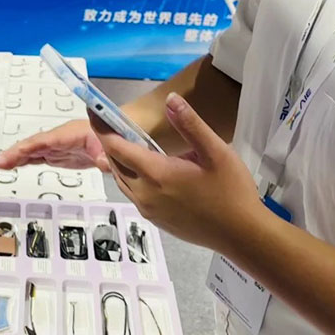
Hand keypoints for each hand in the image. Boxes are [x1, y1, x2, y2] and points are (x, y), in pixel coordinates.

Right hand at [0, 119, 109, 171]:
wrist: (121, 134)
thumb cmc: (117, 136)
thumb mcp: (114, 147)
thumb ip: (107, 155)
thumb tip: (103, 161)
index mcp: (72, 133)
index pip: (44, 141)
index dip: (26, 148)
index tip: (12, 154)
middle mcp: (61, 137)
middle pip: (34, 144)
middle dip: (15, 153)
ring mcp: (60, 145)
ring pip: (34, 150)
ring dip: (17, 156)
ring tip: (0, 165)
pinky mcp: (61, 153)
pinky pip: (39, 155)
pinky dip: (25, 159)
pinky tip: (14, 164)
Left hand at [93, 93, 265, 254]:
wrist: (242, 235)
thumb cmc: (232, 192)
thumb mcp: (216, 152)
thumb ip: (190, 125)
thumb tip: (170, 99)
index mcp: (156, 174)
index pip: (117, 146)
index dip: (102, 127)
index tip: (92, 111)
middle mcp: (145, 194)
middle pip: (115, 163)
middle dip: (109, 141)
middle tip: (108, 122)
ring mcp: (149, 210)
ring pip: (122, 180)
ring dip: (119, 160)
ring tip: (124, 141)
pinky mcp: (156, 220)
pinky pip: (133, 194)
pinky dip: (130, 177)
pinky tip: (144, 168)